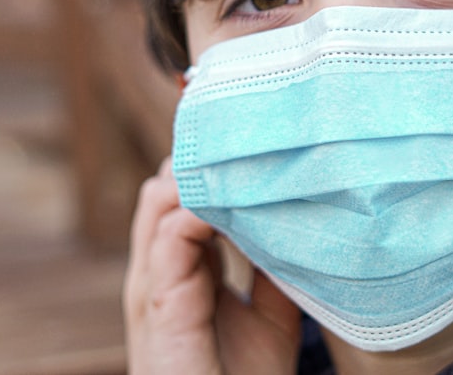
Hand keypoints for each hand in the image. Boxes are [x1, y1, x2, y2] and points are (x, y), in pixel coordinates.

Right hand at [123, 158, 301, 373]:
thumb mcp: (272, 313)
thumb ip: (274, 268)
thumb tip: (297, 221)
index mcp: (182, 270)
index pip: (184, 200)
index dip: (212, 170)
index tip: (253, 144)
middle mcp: (161, 270)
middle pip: (165, 190)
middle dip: (201, 161)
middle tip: (247, 138)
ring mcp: (154, 285)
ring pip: (158, 202)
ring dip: (198, 175)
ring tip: (243, 157)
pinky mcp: (159, 305)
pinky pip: (168, 239)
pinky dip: (196, 208)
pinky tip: (234, 199)